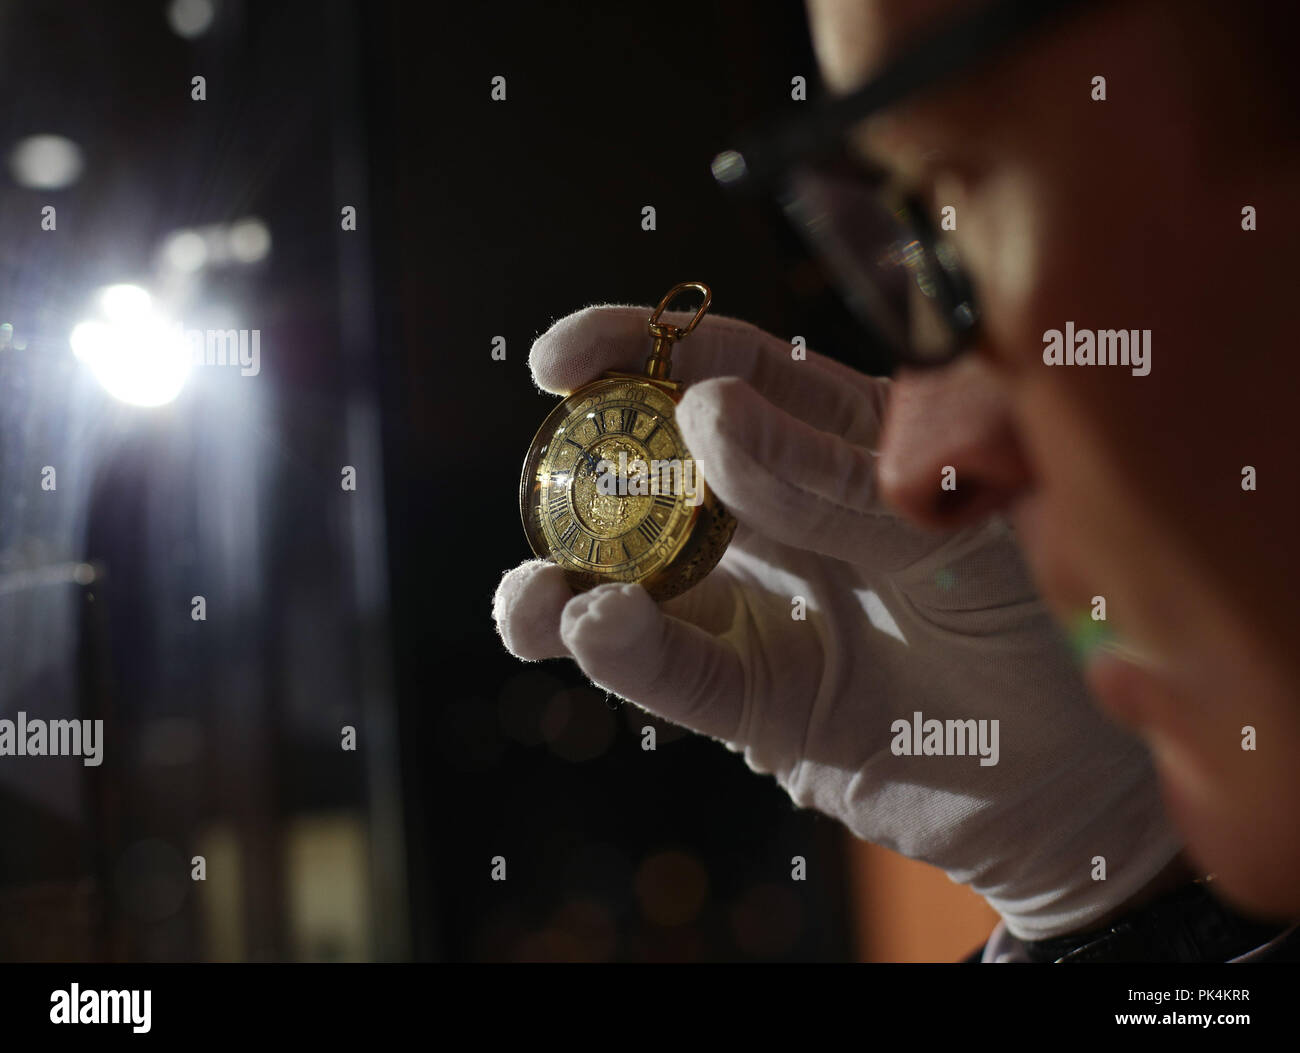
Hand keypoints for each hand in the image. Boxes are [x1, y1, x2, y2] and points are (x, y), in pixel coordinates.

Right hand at [494, 304, 1181, 940]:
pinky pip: (674, 671)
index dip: (640, 351)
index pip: (726, 368)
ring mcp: (759, 607)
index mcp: (836, 440)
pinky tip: (594, 628)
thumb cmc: (1039, 617)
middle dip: (579, 460)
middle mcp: (779, 515)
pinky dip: (625, 652)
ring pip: (635, 578)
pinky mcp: (752, 701)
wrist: (1076, 776)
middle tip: (537, 461)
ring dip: (566, 576)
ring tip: (534, 597)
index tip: (565, 356)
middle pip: (654, 468)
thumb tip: (702, 415)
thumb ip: (827, 478)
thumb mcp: (945, 523)